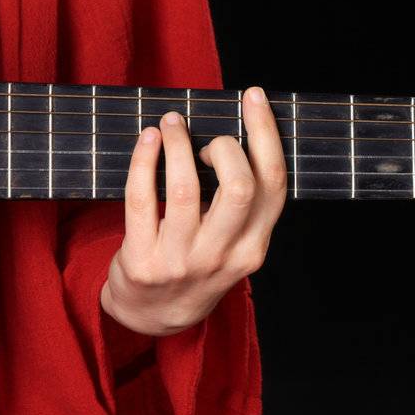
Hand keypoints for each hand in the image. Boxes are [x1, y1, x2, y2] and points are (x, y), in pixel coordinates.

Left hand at [99, 87, 287, 336]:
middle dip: (223, 145)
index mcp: (253, 248)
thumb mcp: (233, 246)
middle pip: (238, 186)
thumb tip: (238, 130)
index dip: (266, 135)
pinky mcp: (143, 261)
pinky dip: (144, 160)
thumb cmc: (196, 264)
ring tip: (170, 123)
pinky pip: (141, 199)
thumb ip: (241, 204)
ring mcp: (182, 261)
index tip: (253, 98)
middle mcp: (223, 256)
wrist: (152, 317)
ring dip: (177, 143)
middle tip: (203, 136)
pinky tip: (148, 139)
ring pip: (185, 188)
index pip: (273, 186)